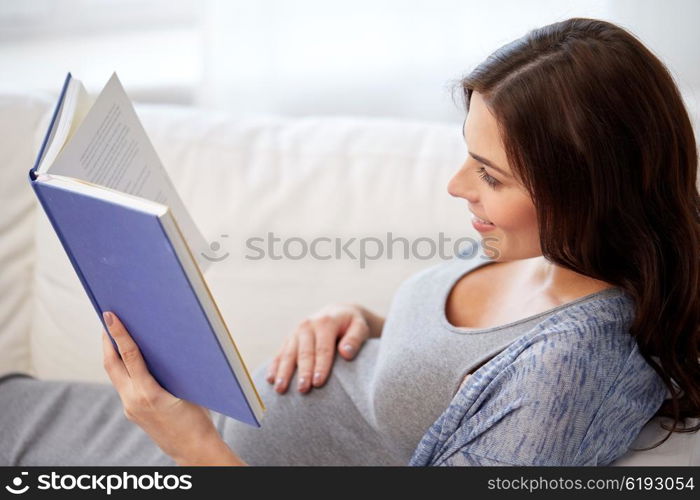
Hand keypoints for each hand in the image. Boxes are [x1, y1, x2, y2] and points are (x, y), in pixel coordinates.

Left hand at [101, 311, 244, 464]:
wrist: (193, 449)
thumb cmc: (198, 418)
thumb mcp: (188, 389)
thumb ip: (172, 370)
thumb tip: (165, 346)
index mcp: (148, 393)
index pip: (129, 355)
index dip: (119, 333)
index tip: (110, 316)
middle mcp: (133, 401)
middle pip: (112, 364)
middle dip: (108, 341)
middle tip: (107, 320)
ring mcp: (130, 408)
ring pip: (115, 375)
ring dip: (113, 355)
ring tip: (115, 337)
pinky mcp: (132, 412)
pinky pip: (123, 385)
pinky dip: (123, 370)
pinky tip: (128, 362)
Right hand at [266, 303, 373, 393]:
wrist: (338, 312)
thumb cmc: (352, 324)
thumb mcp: (360, 327)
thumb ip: (355, 339)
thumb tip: (346, 353)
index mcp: (325, 322)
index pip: (323, 348)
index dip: (321, 366)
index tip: (318, 383)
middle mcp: (308, 326)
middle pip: (304, 353)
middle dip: (302, 372)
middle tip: (302, 390)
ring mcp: (296, 332)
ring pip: (288, 353)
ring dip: (284, 372)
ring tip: (280, 389)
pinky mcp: (290, 338)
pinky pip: (280, 353)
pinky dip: (274, 366)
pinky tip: (270, 379)